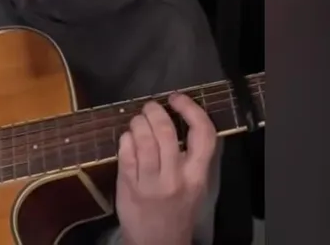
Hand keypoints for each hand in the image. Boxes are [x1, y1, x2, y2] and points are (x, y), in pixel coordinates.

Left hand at [114, 93, 216, 244]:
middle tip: (151, 107)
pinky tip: (128, 137)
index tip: (178, 99)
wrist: (157, 243)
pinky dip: (126, 138)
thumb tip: (175, 117)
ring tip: (138, 120)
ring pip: (143, 140)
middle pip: (166, 132)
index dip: (192, 110)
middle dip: (155, 112)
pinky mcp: (129, 185)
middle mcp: (175, 178)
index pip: (203, 134)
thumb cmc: (177, 209)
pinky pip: (126, 153)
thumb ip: (190, 156)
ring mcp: (150, 183)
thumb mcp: (194, 185)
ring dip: (138, 122)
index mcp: (197, 176)